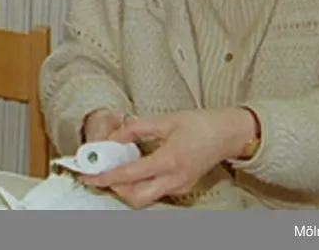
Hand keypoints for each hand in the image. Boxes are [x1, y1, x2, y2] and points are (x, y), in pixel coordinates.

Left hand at [79, 107, 257, 208]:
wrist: (229, 133)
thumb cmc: (201, 124)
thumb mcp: (165, 120)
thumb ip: (135, 129)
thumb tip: (113, 137)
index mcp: (169, 160)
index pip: (130, 175)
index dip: (106, 177)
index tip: (90, 177)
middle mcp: (175, 179)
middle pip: (136, 198)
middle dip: (115, 189)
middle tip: (102, 174)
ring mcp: (180, 186)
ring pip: (146, 198)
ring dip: (127, 188)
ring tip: (116, 170)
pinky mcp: (183, 187)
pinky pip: (156, 192)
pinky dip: (141, 184)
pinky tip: (135, 169)